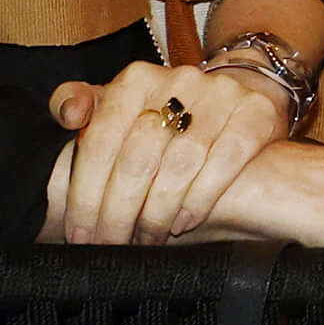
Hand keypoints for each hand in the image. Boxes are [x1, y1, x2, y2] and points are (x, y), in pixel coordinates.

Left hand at [48, 59, 292, 244]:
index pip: (101, 141)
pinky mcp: (254, 113)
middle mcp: (177, 80)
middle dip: (118, 212)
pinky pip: (224, 162)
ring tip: (146, 240)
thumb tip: (69, 115)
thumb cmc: (165, 116)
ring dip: (157, 213)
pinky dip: (200, 198)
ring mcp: (220, 95)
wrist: (237, 96)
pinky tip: (183, 223)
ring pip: (179, 165)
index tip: (79, 233)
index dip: (85, 193)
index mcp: (134, 80)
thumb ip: (78, 103)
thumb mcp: (118, 106)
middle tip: (110, 245)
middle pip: (138, 158)